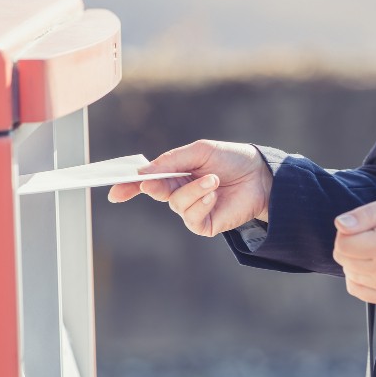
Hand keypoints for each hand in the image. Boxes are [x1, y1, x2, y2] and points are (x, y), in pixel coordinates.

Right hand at [107, 140, 272, 236]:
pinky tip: (214, 194)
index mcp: (176, 173)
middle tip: (150, 181)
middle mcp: (180, 192)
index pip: (147, 180)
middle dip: (152, 185)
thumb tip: (142, 174)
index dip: (129, 185)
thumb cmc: (232, 160)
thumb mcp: (199, 152)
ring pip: (176, 204)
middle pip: (155, 191)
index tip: (114, 190)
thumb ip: (171, 161)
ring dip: (193, 191)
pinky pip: (191, 217)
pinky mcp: (205, 224)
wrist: (261, 176)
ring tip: (214, 181)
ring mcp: (192, 209)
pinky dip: (201, 204)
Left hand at [332, 193, 375, 305]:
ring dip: (357, 259)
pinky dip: (360, 276)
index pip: (343, 243)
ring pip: (349, 273)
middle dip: (352, 243)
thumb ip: (367, 213)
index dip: (350, 230)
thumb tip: (341, 225)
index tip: (368, 225)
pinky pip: (356, 289)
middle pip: (343, 258)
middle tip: (374, 236)